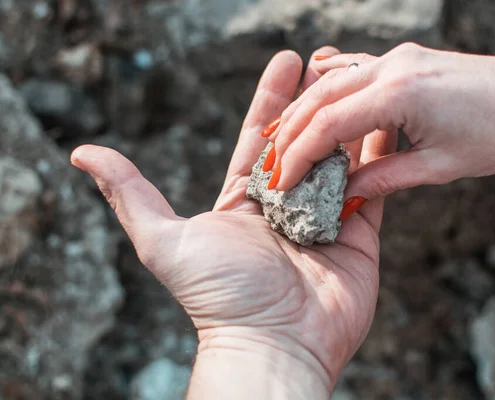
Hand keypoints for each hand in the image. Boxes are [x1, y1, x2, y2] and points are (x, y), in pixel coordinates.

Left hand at [70, 49, 394, 398]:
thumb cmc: (219, 296)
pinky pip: (374, 188)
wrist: (274, 345)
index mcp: (244, 200)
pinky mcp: (359, 236)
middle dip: (316, 101)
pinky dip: (381, 158)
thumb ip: (130, 194)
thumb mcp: (163, 240)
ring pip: (341, 159)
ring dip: (350, 121)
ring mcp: (324, 219)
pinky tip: (387, 124)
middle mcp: (285, 205)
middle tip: (329, 62)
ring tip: (362, 83)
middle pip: (304, 141)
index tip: (288, 61)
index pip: (261, 137)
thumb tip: (82, 153)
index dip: (273, 98)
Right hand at [266, 35, 494, 216]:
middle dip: (289, 132)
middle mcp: (391, 67)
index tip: (280, 180)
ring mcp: (397, 58)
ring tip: (278, 137)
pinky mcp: (404, 60)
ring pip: (332, 82)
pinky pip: (355, 69)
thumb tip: (346, 196)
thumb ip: (385, 178)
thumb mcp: (441, 166)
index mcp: (399, 94)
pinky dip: (329, 87)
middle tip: (270, 163)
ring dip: (303, 109)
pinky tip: (311, 92)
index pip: (328, 124)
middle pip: (320, 98)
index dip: (299, 154)